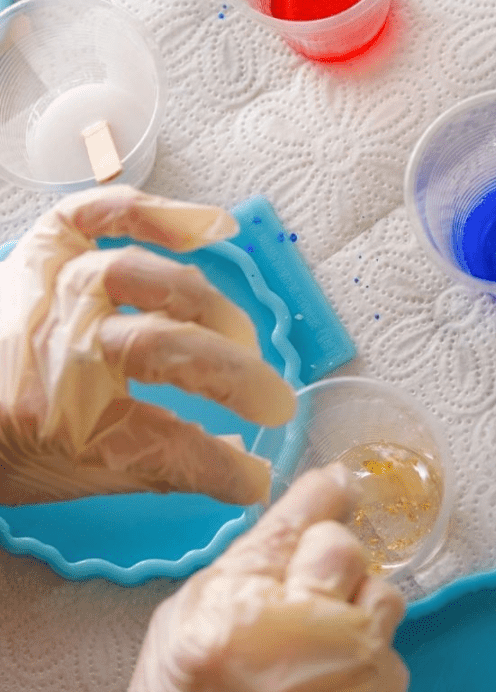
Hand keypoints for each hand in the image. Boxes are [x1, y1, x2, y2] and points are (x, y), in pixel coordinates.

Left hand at [0, 185, 294, 505]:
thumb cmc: (12, 444)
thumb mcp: (81, 475)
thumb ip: (164, 466)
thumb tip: (245, 472)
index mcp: (62, 422)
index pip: (159, 445)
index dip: (217, 467)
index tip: (256, 479)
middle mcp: (55, 350)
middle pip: (159, 348)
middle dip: (232, 376)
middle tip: (274, 402)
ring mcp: (48, 292)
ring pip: (135, 275)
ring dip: (204, 303)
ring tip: (240, 334)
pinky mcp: (44, 252)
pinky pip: (97, 214)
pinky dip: (156, 212)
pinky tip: (209, 229)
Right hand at [83, 463, 408, 691]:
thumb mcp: (184, 623)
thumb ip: (252, 558)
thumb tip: (318, 494)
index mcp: (237, 620)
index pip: (298, 525)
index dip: (320, 498)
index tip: (337, 484)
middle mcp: (303, 654)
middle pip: (350, 553)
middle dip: (329, 561)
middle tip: (303, 594)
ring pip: (386, 602)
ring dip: (353, 614)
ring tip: (311, 655)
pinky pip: (393, 665)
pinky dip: (364, 671)